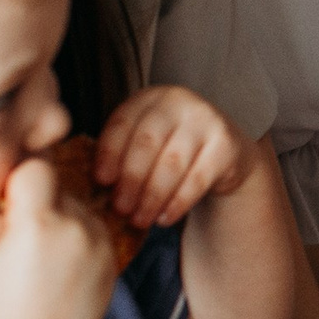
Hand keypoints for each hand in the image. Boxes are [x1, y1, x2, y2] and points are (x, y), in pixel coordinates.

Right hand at [0, 158, 118, 318]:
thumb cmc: (1, 301)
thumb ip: (0, 210)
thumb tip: (12, 188)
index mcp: (37, 222)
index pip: (37, 168)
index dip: (22, 179)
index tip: (13, 198)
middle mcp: (75, 226)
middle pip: (59, 189)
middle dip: (42, 202)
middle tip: (26, 235)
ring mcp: (99, 241)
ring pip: (80, 209)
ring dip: (64, 220)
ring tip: (46, 257)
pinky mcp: (113, 257)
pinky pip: (95, 231)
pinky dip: (81, 240)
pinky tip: (64, 268)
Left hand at [98, 87, 253, 227]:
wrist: (225, 152)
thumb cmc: (172, 148)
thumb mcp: (145, 140)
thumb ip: (122, 153)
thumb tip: (92, 186)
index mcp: (149, 98)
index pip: (123, 123)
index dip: (109, 153)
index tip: (101, 181)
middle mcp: (178, 102)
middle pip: (147, 144)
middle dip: (130, 181)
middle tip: (119, 209)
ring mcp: (206, 120)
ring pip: (171, 164)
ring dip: (151, 197)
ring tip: (139, 219)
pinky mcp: (225, 145)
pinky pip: (197, 179)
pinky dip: (177, 203)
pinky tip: (164, 218)